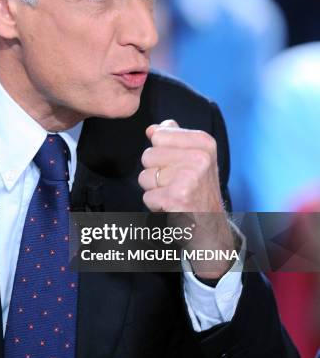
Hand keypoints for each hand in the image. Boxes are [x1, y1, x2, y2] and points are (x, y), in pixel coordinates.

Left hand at [138, 120, 234, 278]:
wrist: (212, 228)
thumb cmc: (200, 193)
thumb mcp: (195, 158)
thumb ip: (173, 138)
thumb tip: (153, 128)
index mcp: (204, 143)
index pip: (158, 135)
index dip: (162, 153)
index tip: (178, 165)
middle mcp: (199, 158)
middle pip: (148, 156)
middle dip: (155, 172)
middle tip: (175, 183)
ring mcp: (189, 178)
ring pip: (145, 176)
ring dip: (154, 189)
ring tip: (174, 194)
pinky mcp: (177, 198)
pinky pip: (147, 196)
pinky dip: (155, 205)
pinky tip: (172, 206)